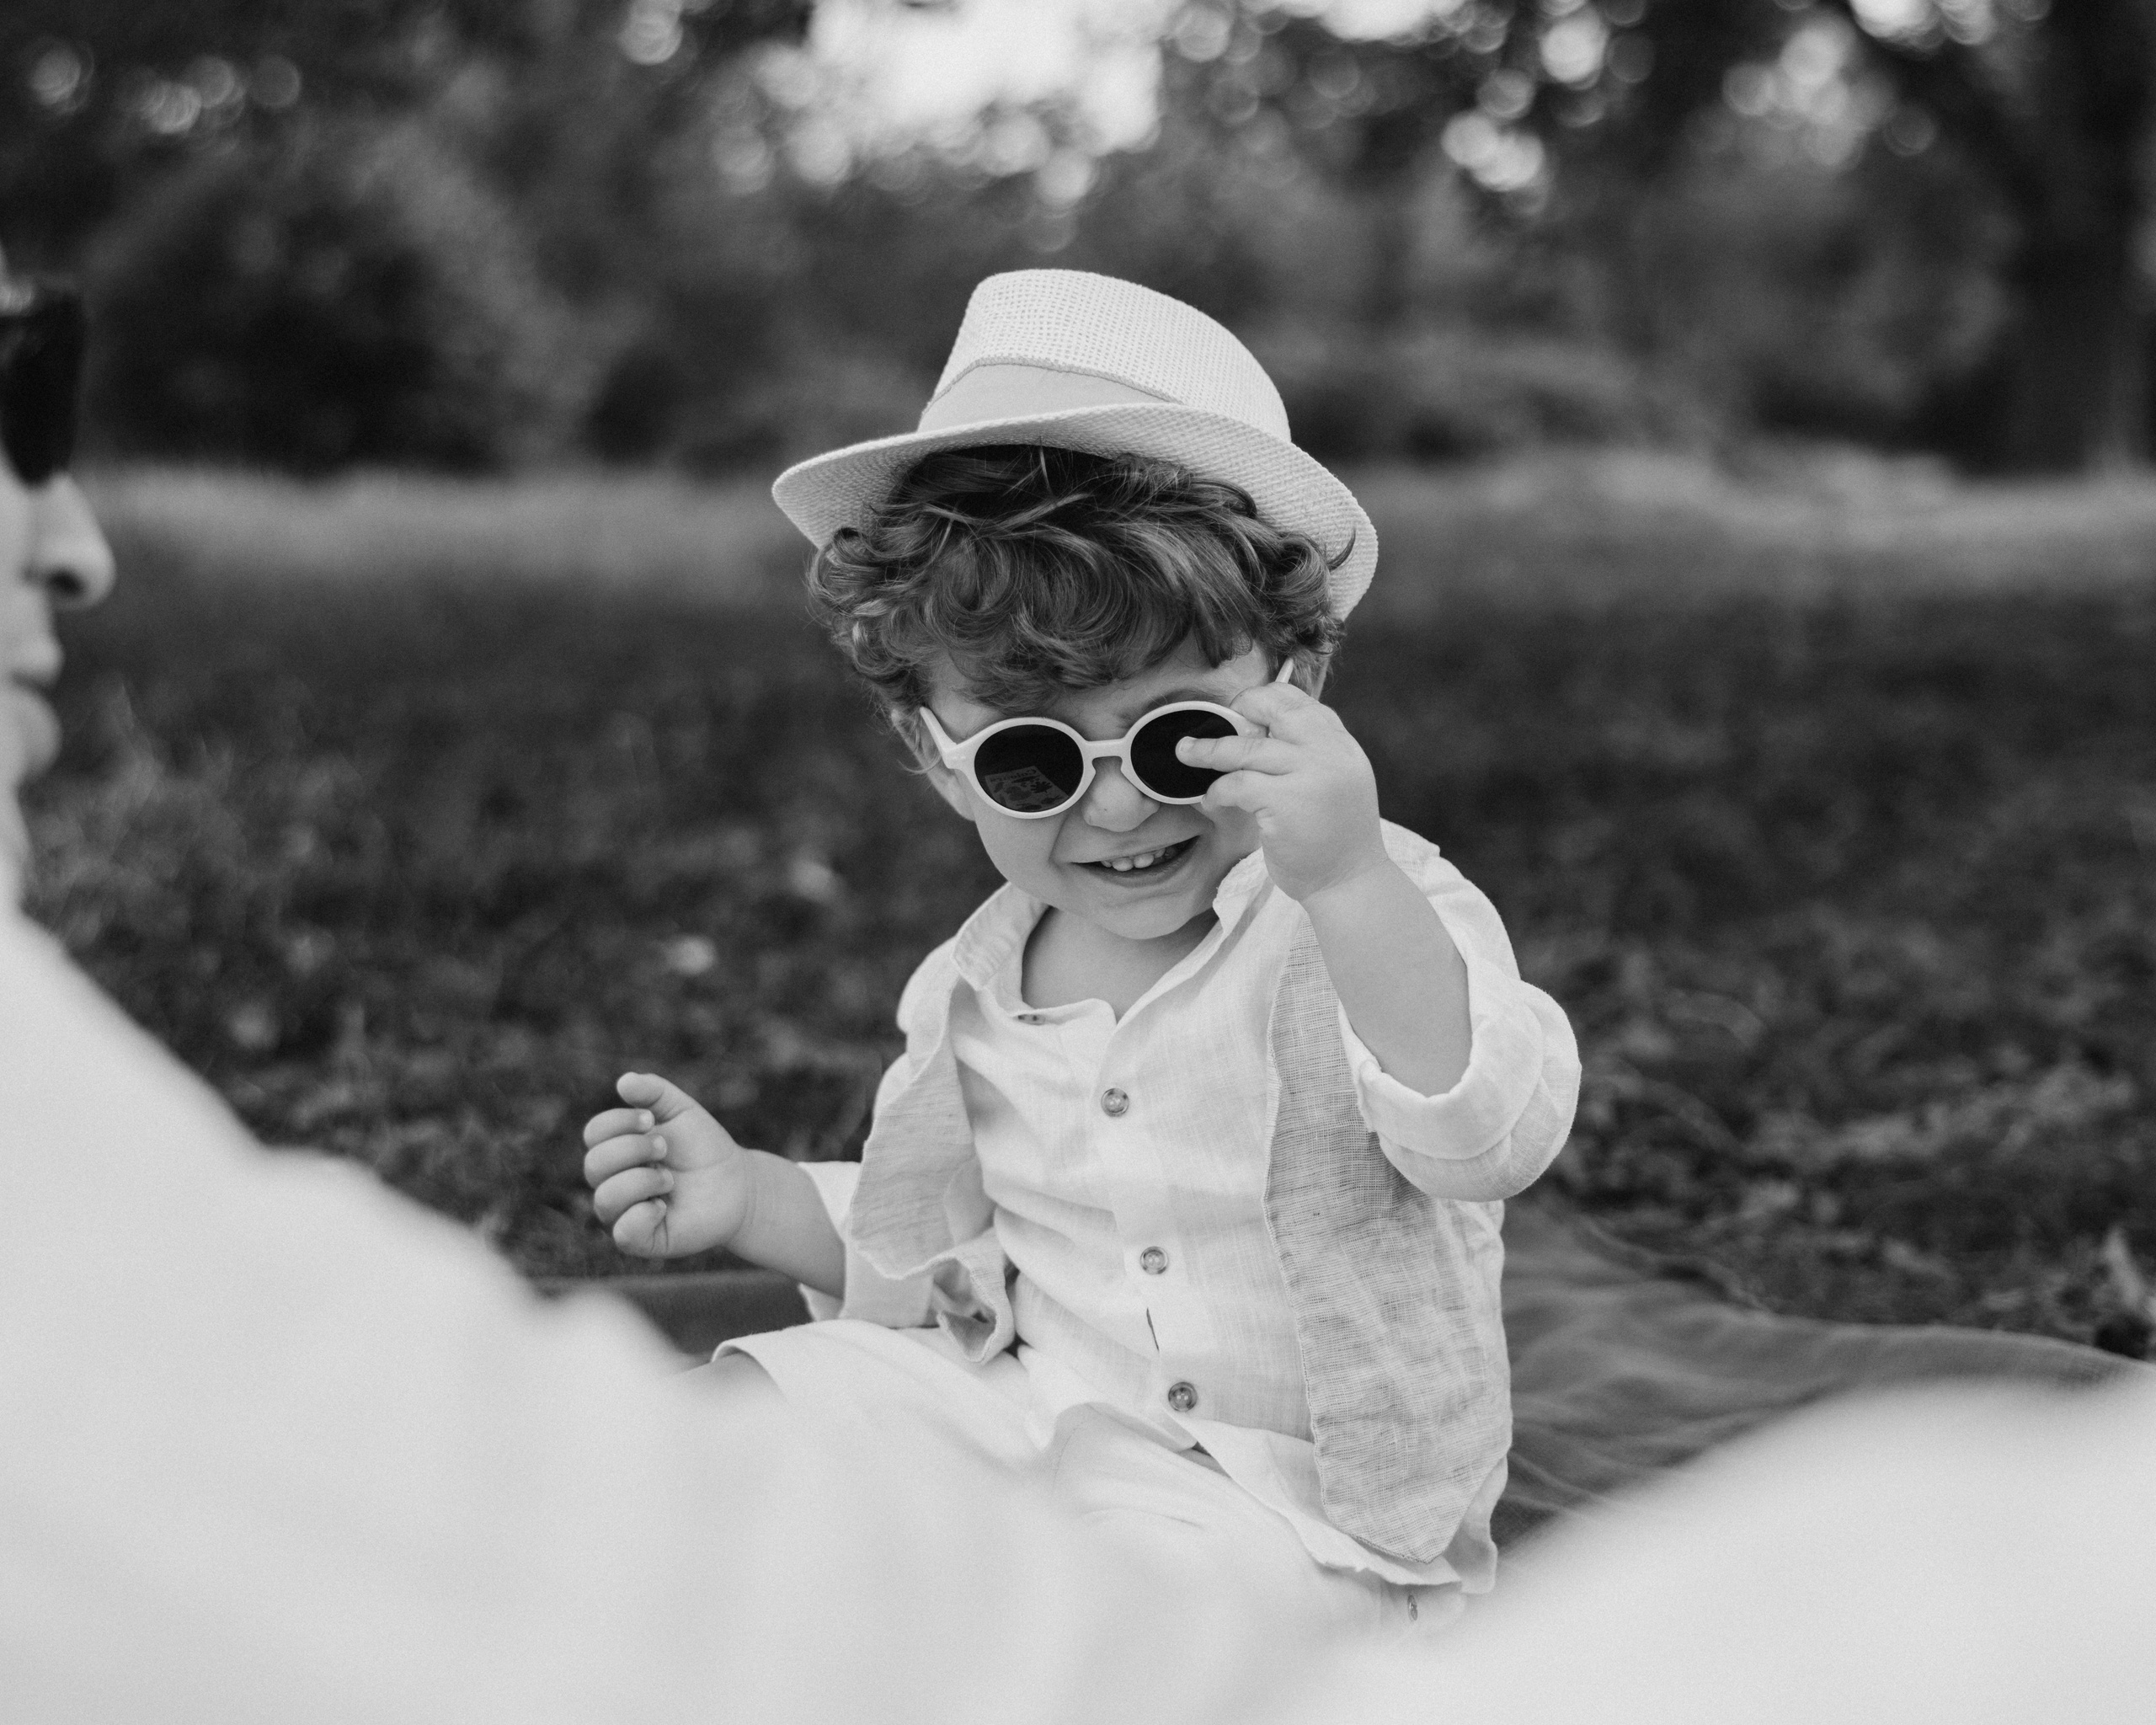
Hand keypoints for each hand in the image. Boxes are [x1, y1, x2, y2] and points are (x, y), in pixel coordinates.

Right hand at [582, 1072, 753, 1258]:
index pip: (594, 1133)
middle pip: (594, 1164)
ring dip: (641, 1181)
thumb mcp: (682, 1111)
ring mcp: (624, 1213)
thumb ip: (654, 1092)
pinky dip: (641, 1215)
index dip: (618, 1122)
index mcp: (617, 1150)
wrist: (738, 1183)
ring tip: (670, 1179)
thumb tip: (623, 1081)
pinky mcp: (642, 1240)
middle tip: (665, 1148)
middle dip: (633, 1149)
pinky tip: (663, 1206)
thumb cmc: (704, 1147)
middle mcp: (613, 1182)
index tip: (651, 1119)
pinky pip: (622, 1233)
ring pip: (604, 1199)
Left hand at [1180, 681, 1389, 902]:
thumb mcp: (1336, 783)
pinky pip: (1237, 783)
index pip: (1303, 702)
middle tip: (1217, 721)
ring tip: (1187, 752)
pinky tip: (1211, 800)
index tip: (1244, 708)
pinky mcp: (1285, 802)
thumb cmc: (1334, 837)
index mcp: (1342, 746)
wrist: (1349, 882)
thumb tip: (1257, 731)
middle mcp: (1330, 754)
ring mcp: (1310, 776)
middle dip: (1241, 708)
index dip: (1268, 698)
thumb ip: (1309, 755)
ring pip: (1246, 748)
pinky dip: (1216, 790)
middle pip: (1276, 710)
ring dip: (1208, 750)